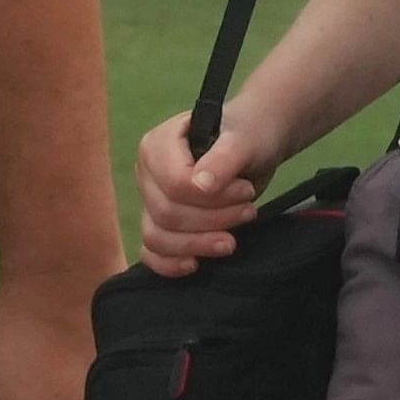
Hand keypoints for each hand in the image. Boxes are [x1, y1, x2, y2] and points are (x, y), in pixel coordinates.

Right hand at [130, 108, 272, 275]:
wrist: (252, 147)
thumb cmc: (247, 135)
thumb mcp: (244, 140)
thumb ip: (223, 159)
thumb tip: (201, 186)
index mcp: (157, 146)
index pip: (174, 185)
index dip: (211, 198)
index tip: (246, 191)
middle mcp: (147, 175)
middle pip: (166, 213)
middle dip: (212, 220)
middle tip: (248, 212)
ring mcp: (150, 201)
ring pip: (157, 237)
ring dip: (197, 244)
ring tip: (231, 241)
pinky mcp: (159, 225)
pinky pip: (151, 253)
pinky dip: (170, 264)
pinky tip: (196, 264)